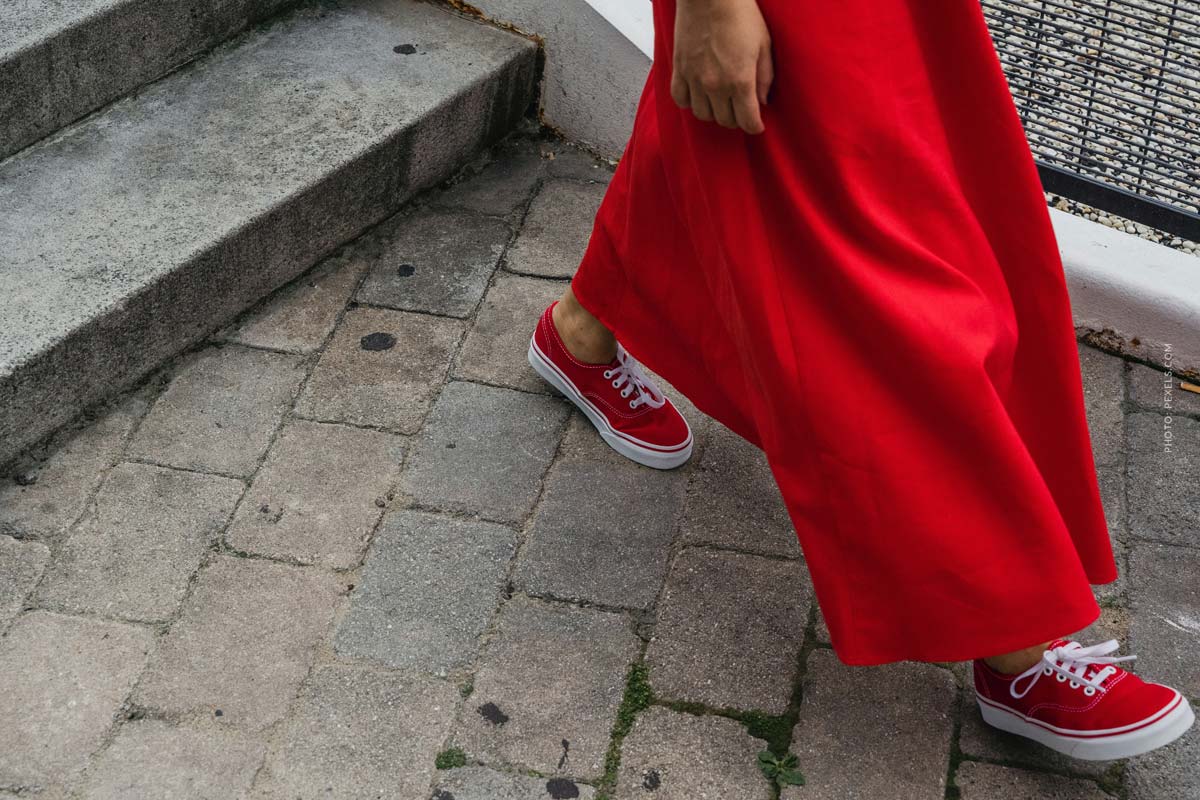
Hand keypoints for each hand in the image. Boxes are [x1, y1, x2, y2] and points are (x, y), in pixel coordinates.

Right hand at [670, 0, 773, 134]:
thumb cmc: (740, 14)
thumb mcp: (764, 43)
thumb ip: (765, 76)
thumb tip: (762, 100)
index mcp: (740, 80)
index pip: (747, 121)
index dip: (755, 126)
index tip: (757, 125)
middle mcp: (716, 85)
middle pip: (725, 120)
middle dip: (737, 119)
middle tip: (741, 110)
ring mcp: (694, 79)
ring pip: (703, 114)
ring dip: (714, 113)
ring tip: (722, 102)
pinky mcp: (679, 70)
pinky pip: (681, 100)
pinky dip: (690, 103)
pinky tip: (699, 95)